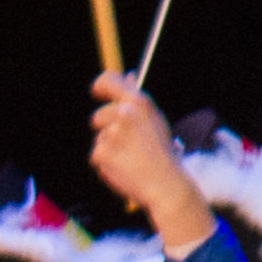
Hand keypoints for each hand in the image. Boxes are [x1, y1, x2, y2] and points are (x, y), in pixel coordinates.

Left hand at [86, 74, 207, 243]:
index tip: (97, 91)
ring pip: (99, 138)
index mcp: (139, 102)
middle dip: (107, 129)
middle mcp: (123, 114)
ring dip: (109, 147)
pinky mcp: (101, 153)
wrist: (165, 185)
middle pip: (98, 116)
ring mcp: (111, 133)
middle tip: (126, 143)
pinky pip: (96, 155)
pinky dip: (106, 162)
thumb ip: (137, 101)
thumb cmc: (163, 153)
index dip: (100, 86)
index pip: (107, 81)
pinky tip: (123, 167)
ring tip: (131, 158)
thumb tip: (127, 77)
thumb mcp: (155, 121)